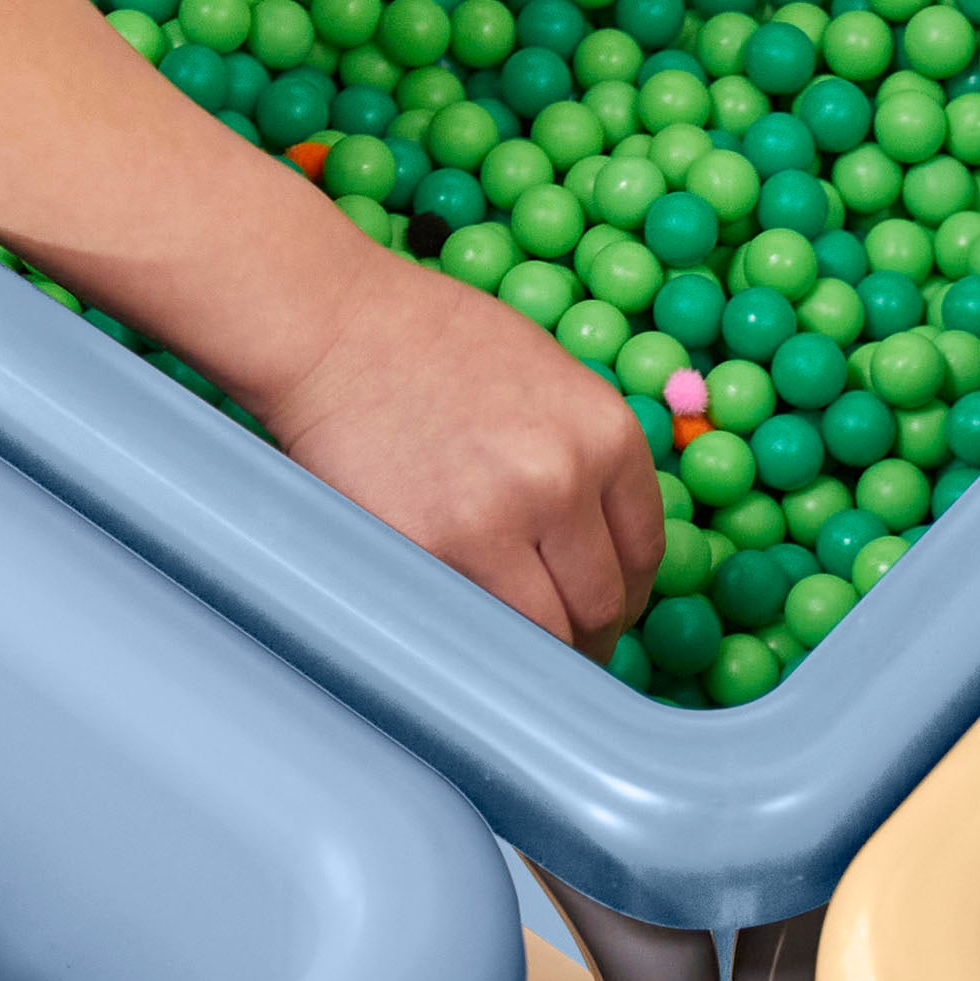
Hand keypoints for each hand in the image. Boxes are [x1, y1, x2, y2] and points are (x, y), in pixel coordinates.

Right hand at [245, 251, 665, 649]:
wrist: (334, 328)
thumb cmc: (432, 342)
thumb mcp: (548, 377)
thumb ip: (587, 454)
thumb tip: (604, 541)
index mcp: (605, 433)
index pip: (645, 550)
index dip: (627, 592)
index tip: (606, 609)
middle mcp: (564, 479)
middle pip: (602, 602)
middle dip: (589, 635)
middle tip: (564, 646)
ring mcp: (498, 522)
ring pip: (546, 632)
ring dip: (538, 652)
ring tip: (519, 651)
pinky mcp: (433, 552)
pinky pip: (479, 626)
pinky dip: (482, 641)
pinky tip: (472, 630)